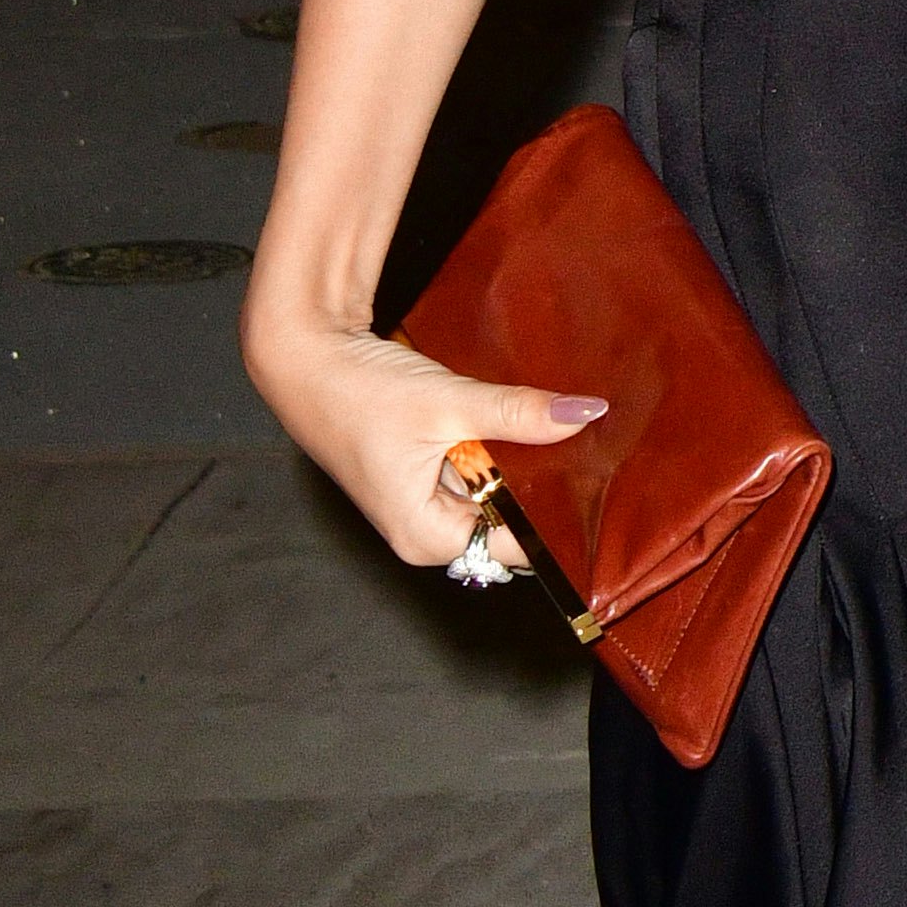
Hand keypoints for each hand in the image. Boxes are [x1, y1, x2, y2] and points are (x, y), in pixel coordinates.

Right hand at [244, 305, 607, 571]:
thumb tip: (585, 415)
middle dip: (541, 488)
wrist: (305, 359)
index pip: (518, 547)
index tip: (601, 487)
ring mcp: (422, 508)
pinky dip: (493, 452)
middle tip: (588, 449)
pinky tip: (514, 426)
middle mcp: (425, 535)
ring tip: (552, 431)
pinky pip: (475, 475)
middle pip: (508, 523)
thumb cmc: (358, 392)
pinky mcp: (421, 479)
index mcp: (428, 537)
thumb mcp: (448, 403)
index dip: (559, 518)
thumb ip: (518, 414)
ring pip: (493, 496)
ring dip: (517, 466)